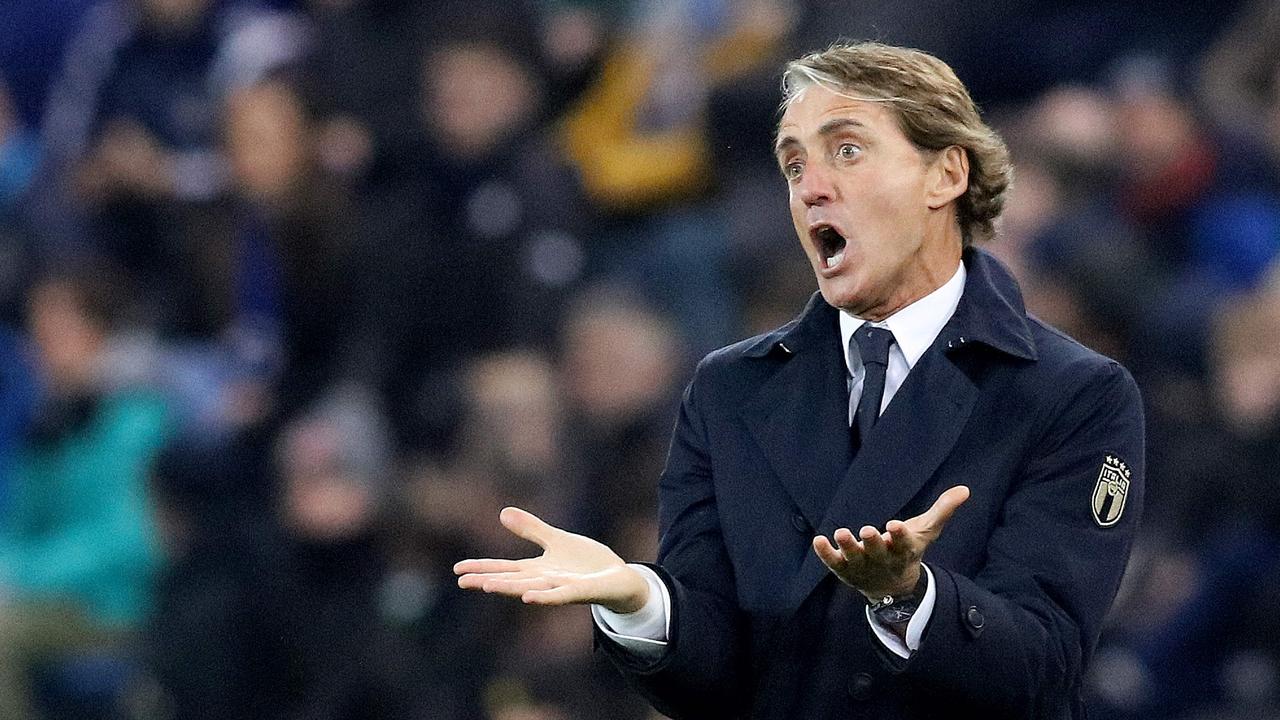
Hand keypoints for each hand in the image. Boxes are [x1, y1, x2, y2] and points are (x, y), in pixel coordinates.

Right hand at [454, 507, 649, 613]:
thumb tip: (502, 512)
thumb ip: (531, 529)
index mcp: (538, 569)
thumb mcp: (556, 540)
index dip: (482, 568)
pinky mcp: (581, 592)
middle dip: (488, 580)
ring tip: (486, 586)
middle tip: (462, 581)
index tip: (458, 570)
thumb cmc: (587, 563)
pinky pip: (560, 596)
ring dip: (510, 588)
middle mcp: (546, 581)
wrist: (619, 578)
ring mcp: (562, 588)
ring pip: (531, 588)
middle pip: (512, 580)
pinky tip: (529, 597)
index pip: (505, 568)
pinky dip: (545, 596)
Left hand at [813, 485, 969, 599]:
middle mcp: (882, 559)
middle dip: (873, 542)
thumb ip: (943, 510)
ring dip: (847, 546)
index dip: (900, 535)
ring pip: (854, 557)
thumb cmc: (907, 551)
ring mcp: (862, 566)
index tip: (896, 525)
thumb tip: (965, 489)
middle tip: (868, 530)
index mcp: (903, 551)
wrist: (892, 588)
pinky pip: (834, 562)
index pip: (903, 543)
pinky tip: (818, 540)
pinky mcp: (845, 569)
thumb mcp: (926, 532)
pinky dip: (826, 554)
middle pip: (877, 551)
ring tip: (841, 532)